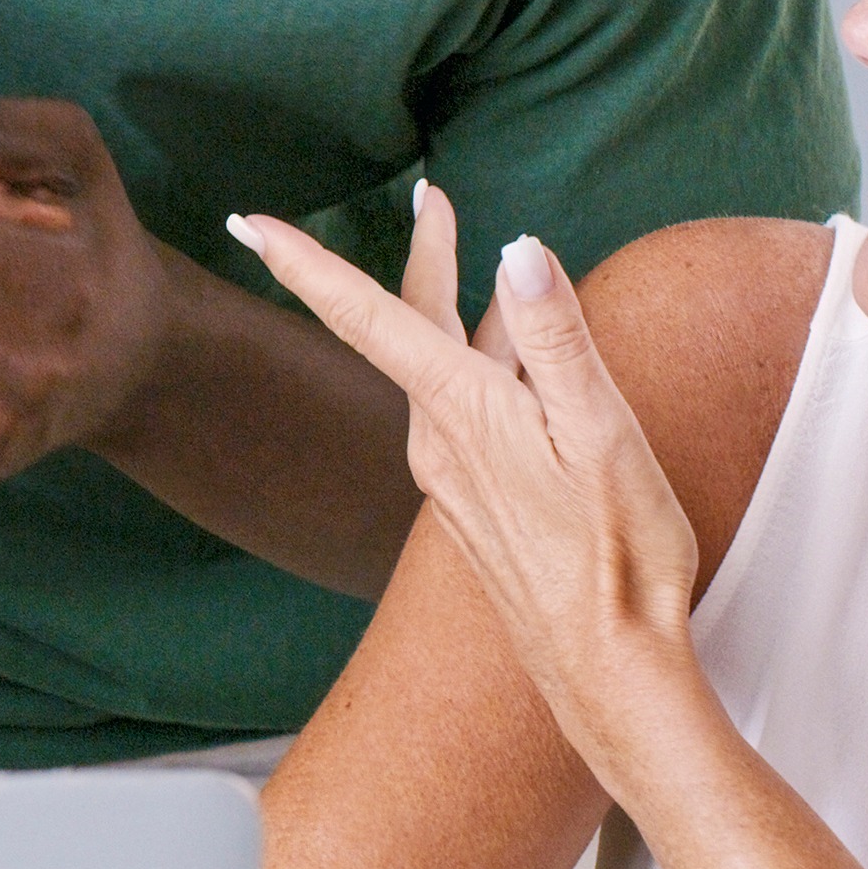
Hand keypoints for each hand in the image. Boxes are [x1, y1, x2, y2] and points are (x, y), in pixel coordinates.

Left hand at [231, 186, 700, 714]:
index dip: (306, 263)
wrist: (607, 672)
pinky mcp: (472, 505)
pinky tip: (522, 370)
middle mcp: (437, 443)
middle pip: (412, 328)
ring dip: (466, 313)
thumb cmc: (617, 557)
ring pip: (447, 369)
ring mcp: (450, 479)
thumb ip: (557, 338)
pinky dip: (487, 370)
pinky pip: (468, 414)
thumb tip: (519, 249)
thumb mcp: (602, 435)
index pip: (368, 317)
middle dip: (424, 256)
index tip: (249, 221)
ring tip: (496, 269)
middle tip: (433, 196)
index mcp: (460, 413)